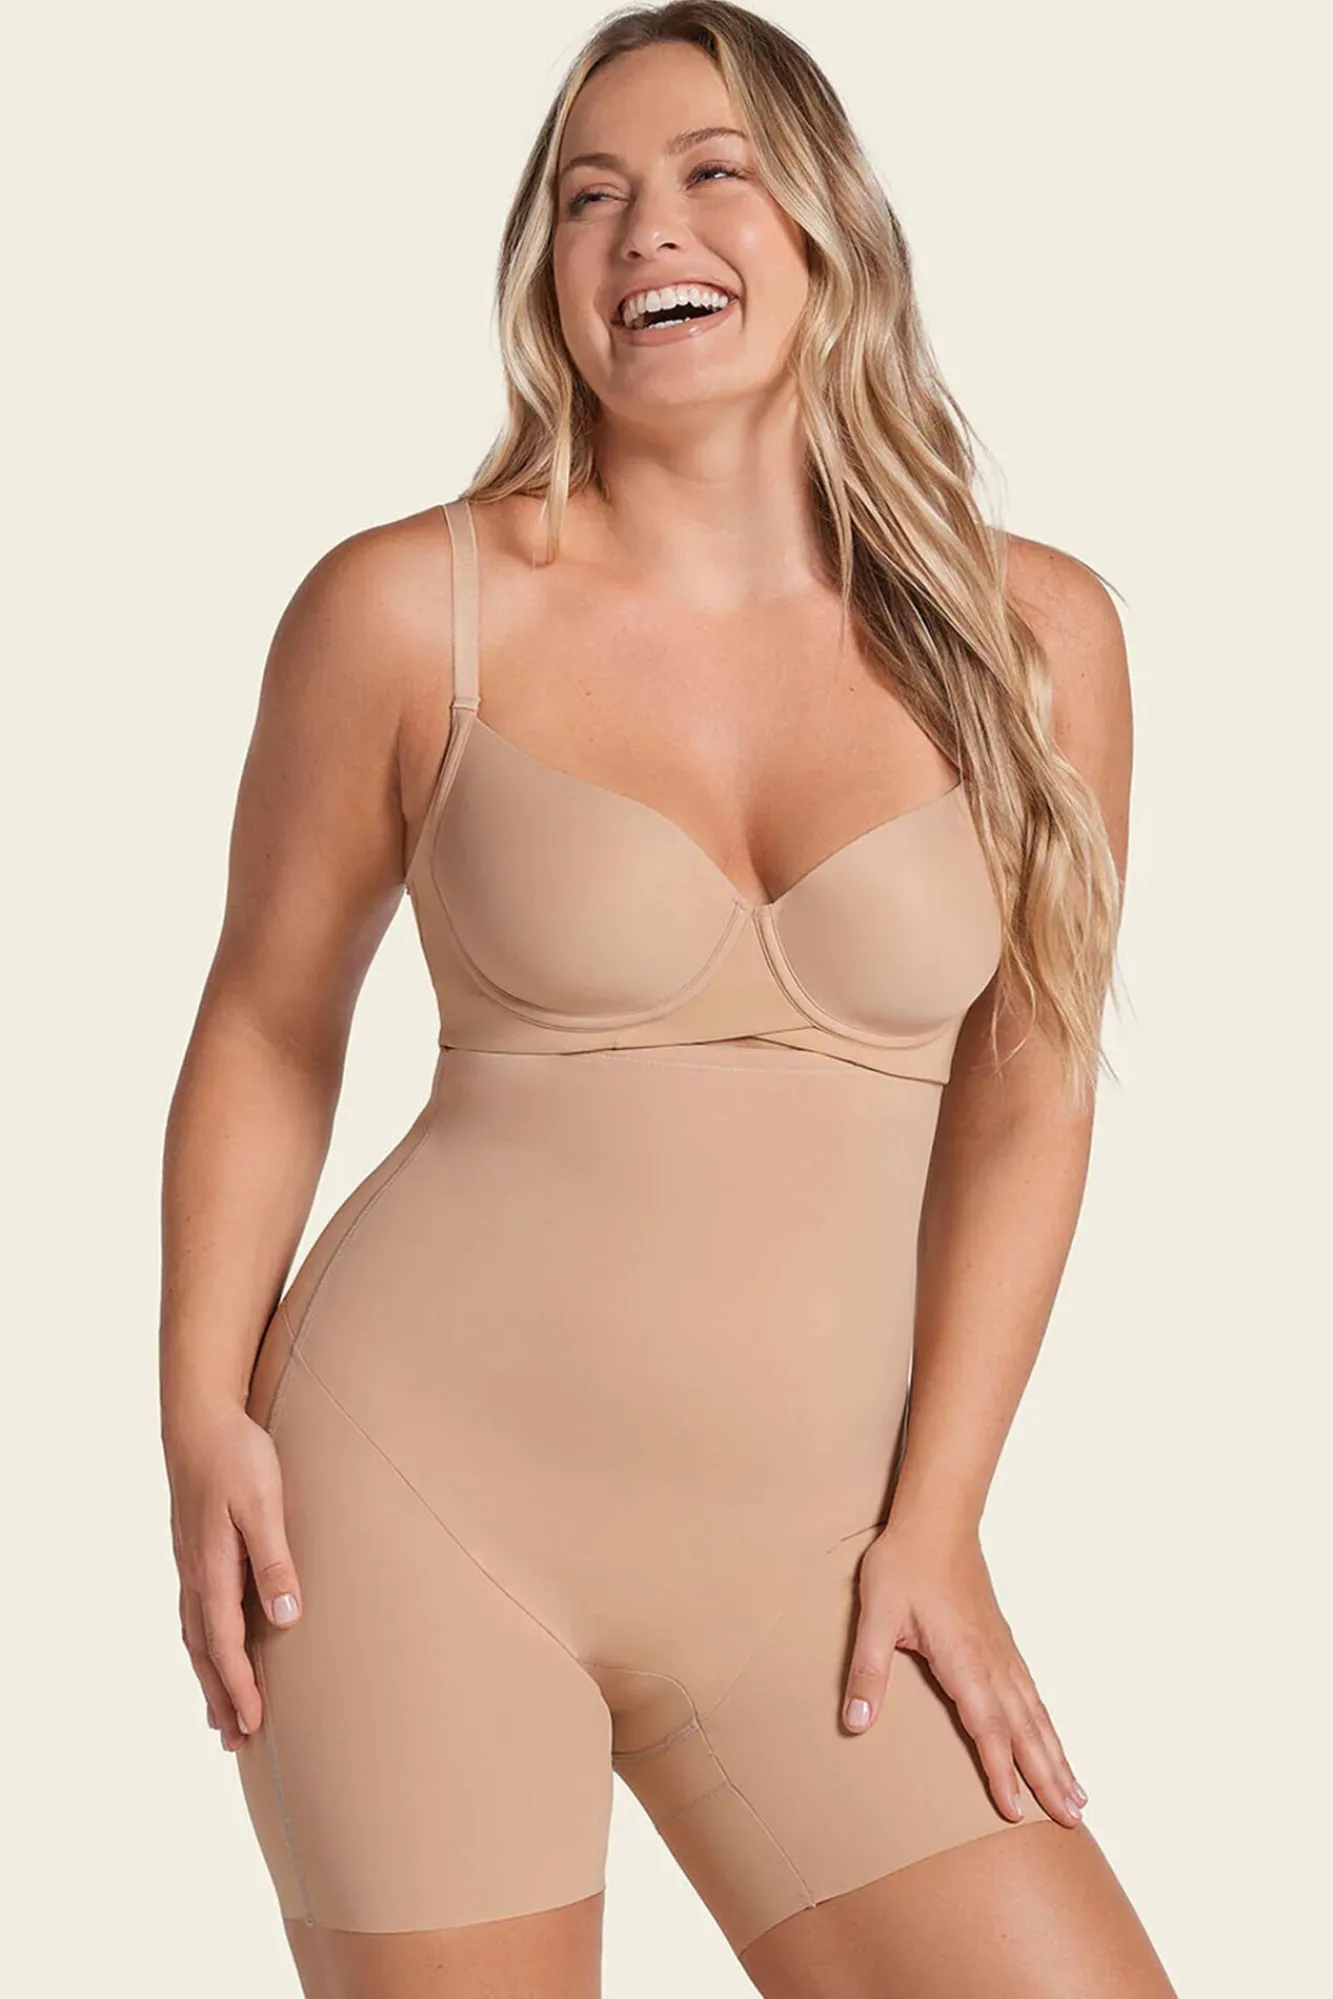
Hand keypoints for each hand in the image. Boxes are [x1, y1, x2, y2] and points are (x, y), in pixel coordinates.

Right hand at [164, 1401, 303, 1750]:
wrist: (199, 1416)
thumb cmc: (237, 1455)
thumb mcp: (263, 1504)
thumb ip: (274, 1561)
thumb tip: (284, 1619)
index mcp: (211, 1569)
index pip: (224, 1645)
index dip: (239, 1688)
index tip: (254, 1726)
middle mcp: (194, 1574)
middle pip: (203, 1652)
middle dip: (219, 1697)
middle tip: (234, 1742)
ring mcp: (189, 1562)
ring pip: (195, 1635)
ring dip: (208, 1677)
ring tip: (219, 1713)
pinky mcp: (193, 1549)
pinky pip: (194, 1612)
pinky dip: (201, 1644)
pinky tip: (210, 1647)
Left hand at [841, 1512, 1086, 1828]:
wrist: (937, 1518)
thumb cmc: (905, 1564)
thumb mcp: (876, 1614)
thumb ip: (868, 1670)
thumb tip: (856, 1722)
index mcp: (964, 1659)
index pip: (987, 1727)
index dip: (1000, 1771)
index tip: (1015, 1811)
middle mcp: (993, 1660)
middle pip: (1025, 1729)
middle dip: (1047, 1776)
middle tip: (1072, 1821)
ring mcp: (1003, 1651)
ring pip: (1036, 1714)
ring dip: (1057, 1756)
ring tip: (1079, 1797)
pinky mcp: (1002, 1641)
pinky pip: (1033, 1694)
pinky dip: (1048, 1725)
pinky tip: (1054, 1740)